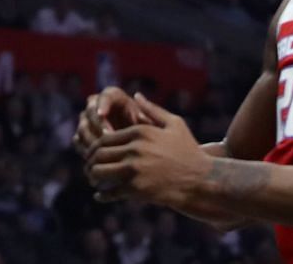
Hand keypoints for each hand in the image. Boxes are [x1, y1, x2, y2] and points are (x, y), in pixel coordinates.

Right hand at [74, 86, 147, 158]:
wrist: (140, 151)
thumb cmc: (149, 134)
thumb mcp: (152, 125)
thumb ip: (147, 118)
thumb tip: (140, 114)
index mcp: (114, 97)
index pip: (106, 96)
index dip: (101, 104)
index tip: (102, 114)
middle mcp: (97, 105)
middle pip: (91, 110)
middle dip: (97, 124)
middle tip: (106, 137)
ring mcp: (87, 121)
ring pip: (83, 127)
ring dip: (91, 138)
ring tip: (103, 151)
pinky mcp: (82, 136)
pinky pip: (78, 141)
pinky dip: (85, 150)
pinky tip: (95, 160)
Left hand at [86, 94, 208, 209]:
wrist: (204, 182)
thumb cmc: (190, 152)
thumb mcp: (175, 125)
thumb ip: (152, 110)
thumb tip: (136, 96)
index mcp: (139, 132)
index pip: (104, 138)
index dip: (95, 147)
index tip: (93, 154)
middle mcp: (134, 149)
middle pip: (98, 155)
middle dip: (90, 162)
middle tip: (89, 168)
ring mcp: (135, 170)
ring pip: (100, 172)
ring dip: (93, 177)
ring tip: (94, 180)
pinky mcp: (138, 190)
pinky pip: (112, 192)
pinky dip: (103, 195)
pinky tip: (100, 196)